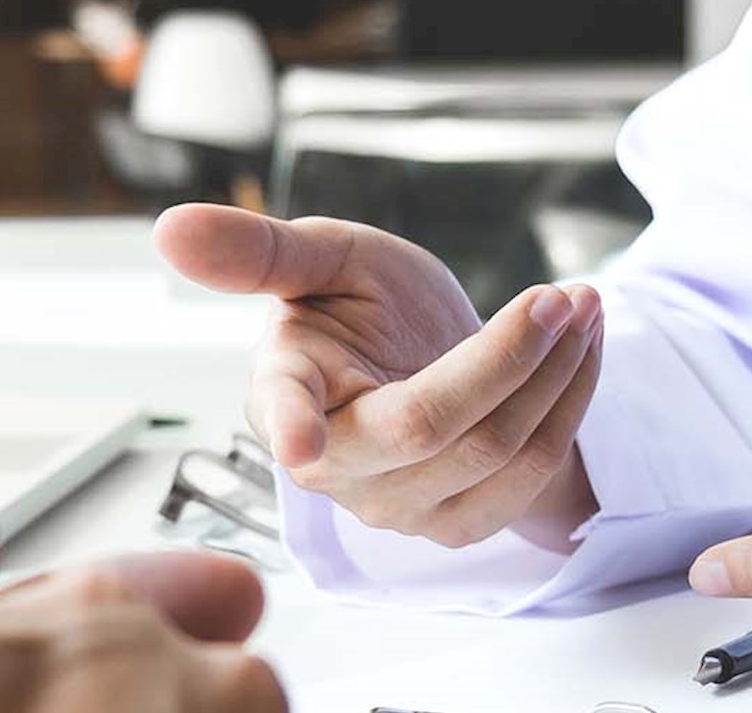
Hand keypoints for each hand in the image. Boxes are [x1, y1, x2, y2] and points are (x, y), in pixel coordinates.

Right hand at [154, 204, 604, 548]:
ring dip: (557, 372)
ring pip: (496, 449)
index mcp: (286, 392)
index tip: (298, 439)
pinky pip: (533, 471)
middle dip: (510, 354)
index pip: (286, 415)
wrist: (432, 362)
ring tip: (583, 304)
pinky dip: (572, 402)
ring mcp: (399, 507)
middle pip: (431, 425)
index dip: (288, 426)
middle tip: (564, 293)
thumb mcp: (325, 258)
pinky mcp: (461, 525)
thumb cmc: (367, 309)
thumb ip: (260, 250)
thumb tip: (167, 227)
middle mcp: (337, 465)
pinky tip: (584, 347)